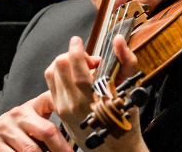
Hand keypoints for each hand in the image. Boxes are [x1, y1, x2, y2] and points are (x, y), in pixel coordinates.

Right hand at [0, 92, 72, 151]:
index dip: (67, 109)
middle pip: (47, 131)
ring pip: (32, 150)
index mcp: (30, 108)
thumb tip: (76, 136)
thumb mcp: (28, 122)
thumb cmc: (12, 134)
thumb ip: (47, 124)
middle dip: (61, 150)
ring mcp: (4, 130)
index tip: (79, 127)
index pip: (51, 101)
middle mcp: (17, 115)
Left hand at [45, 35, 143, 150]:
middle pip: (58, 65)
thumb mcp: (130, 91)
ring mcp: (63, 108)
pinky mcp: (59, 112)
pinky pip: (51, 87)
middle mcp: (73, 103)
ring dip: (63, 65)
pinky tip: (75, 81)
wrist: (116, 150)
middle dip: (71, 56)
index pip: (72, 63)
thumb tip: (119, 40)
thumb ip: (126, 61)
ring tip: (79, 69)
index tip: (79, 42)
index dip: (75, 48)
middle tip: (86, 60)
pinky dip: (60, 77)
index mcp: (90, 96)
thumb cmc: (125, 122)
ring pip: (51, 74)